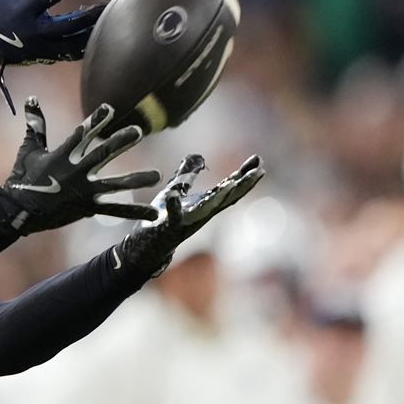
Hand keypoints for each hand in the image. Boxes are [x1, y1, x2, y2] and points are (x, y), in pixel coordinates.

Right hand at [0, 0, 104, 64]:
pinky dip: (86, 45)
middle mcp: (34, 31)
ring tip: (109, 19)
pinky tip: (100, 35)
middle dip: (87, 17)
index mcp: (24, 10)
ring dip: (91, 32)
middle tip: (106, 5)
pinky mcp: (47, 56)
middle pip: (67, 25)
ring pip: (73, 43)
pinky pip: (71, 54)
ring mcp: (42, 47)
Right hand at [0, 98, 160, 234]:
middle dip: (120, 142)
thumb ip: (36, 124)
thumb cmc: (23, 177)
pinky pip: (114, 209)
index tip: (109, 109)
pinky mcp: (87, 207)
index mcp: (62, 155)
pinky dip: (134, 212)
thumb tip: (32, 98)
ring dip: (136, 179)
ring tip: (157, 175)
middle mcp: (75, 172)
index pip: (82, 134)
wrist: (18, 210)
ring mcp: (83, 191)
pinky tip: (153, 214)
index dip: (96, 120)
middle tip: (138, 131)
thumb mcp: (29, 149)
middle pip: (102, 154)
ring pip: (114, 184)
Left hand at [120, 154, 265, 275]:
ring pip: (205, 210)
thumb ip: (187, 175)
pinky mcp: (167, 229)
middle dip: (243, 186)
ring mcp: (185, 223)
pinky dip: (172, 206)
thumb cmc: (161, 219)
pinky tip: (172, 195)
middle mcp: (200, 215)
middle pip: (226, 199)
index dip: (243, 175)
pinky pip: (170, 218)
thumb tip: (200, 156)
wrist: (144, 248)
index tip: (258, 160)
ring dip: (219, 198)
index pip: (229, 187)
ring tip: (231, 183)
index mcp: (204, 205)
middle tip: (259, 171)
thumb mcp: (175, 190)